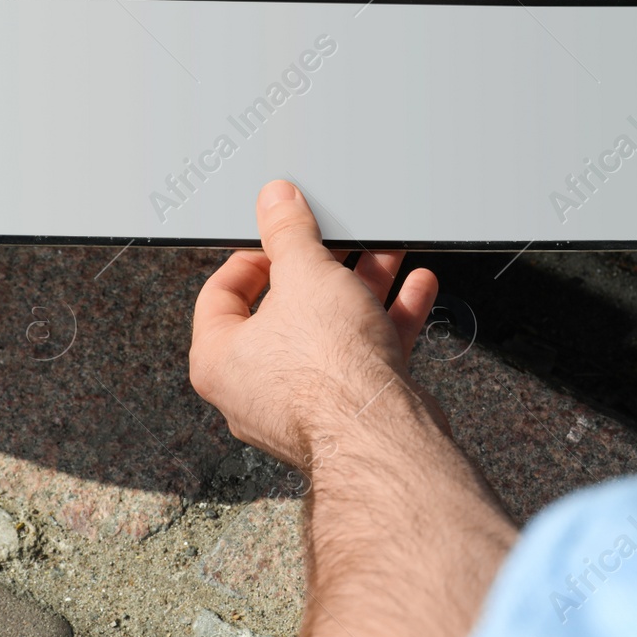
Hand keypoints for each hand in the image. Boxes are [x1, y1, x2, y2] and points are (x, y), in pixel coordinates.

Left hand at [190, 182, 516, 636]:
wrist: (381, 435)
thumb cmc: (326, 372)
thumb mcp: (305, 275)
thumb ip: (289, 233)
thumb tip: (275, 201)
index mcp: (221, 360)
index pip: (221, 294)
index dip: (253, 255)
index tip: (281, 234)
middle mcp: (257, 388)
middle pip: (288, 310)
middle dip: (325, 267)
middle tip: (342, 239)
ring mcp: (307, 404)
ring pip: (334, 331)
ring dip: (365, 288)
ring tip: (388, 254)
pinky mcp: (354, 411)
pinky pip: (368, 356)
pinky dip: (391, 320)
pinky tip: (415, 289)